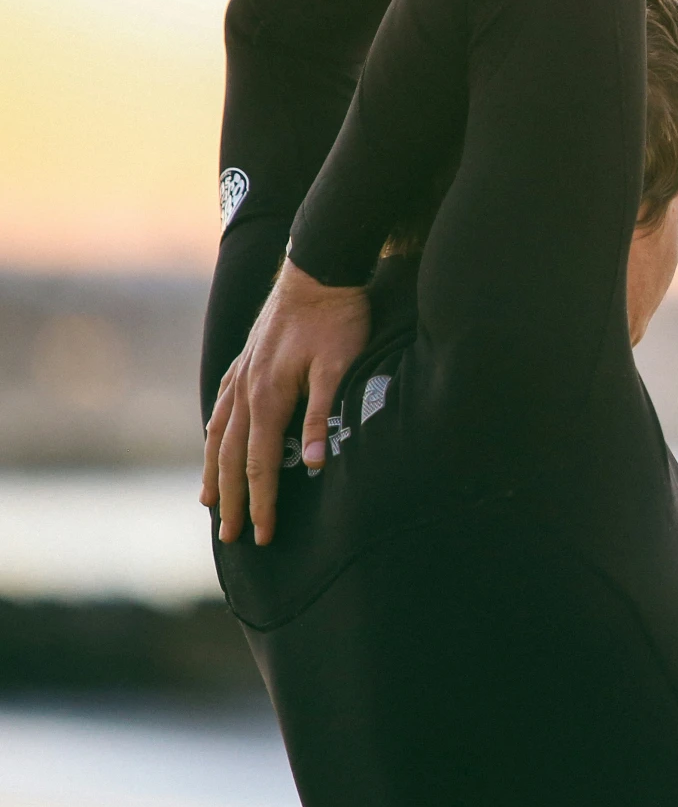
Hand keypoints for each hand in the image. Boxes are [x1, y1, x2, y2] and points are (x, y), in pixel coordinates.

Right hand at [201, 261, 369, 545]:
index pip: (261, 463)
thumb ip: (322, 413)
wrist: (319, 270)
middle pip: (233, 457)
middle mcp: (246, 389)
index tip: (262, 535)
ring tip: (209, 503)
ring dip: (215, 472)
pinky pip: (221, 407)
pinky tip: (214, 442)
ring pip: (219, 434)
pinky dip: (214, 433)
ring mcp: (241, 375)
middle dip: (232, 499)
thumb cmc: (337, 318)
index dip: (261, 502)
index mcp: (268, 396)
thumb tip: (314, 463)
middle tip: (231, 537)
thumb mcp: (339, 365)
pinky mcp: (245, 362)